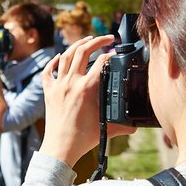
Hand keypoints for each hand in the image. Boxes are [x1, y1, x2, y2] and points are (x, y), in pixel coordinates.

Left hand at [38, 35, 135, 167]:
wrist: (60, 148)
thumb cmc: (83, 139)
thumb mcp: (106, 128)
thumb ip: (123, 125)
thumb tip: (137, 126)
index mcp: (86, 89)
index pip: (101, 62)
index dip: (111, 54)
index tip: (117, 52)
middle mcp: (71, 83)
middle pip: (82, 51)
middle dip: (96, 40)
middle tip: (107, 38)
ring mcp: (58, 86)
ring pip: (65, 56)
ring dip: (77, 45)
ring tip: (87, 40)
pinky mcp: (48, 92)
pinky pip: (48, 71)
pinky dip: (54, 61)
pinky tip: (60, 57)